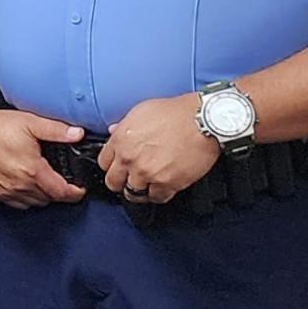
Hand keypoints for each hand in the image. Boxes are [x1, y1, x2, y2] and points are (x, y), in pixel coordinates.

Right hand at [0, 105, 86, 207]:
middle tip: (62, 179)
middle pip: (49, 198)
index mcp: (32, 170)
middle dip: (59, 191)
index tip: (80, 189)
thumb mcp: (31, 122)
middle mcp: (19, 185)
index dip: (75, 193)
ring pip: (34, 203)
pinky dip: (27, 198)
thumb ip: (57, 130)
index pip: (61, 192)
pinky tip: (27, 185)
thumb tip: (78, 134)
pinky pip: (18, 204)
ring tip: (45, 181)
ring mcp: (6, 191)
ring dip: (43, 195)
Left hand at [97, 97, 221, 204]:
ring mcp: (147, 173)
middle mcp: (130, 158)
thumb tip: (114, 131)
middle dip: (121, 182)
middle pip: (114, 182)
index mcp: (121, 140)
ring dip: (141, 189)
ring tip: (149, 183)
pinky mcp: (167, 183)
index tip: (118, 167)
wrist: (204, 120)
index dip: (112, 165)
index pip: (103, 162)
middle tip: (130, 180)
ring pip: (133, 193)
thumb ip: (125, 125)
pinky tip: (164, 186)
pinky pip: (156, 197)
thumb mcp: (143, 111)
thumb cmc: (177, 113)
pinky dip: (160, 194)